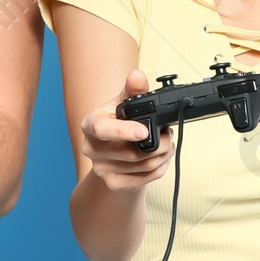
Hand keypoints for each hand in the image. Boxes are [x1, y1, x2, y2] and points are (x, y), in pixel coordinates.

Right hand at [80, 69, 174, 192]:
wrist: (110, 155)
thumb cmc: (117, 124)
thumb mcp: (122, 104)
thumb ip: (132, 91)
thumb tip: (137, 76)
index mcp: (90, 124)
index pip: (101, 129)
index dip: (123, 131)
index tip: (143, 132)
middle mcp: (91, 149)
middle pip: (131, 152)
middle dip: (159, 142)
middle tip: (169, 133)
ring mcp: (101, 169)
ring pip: (143, 165)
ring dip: (164, 154)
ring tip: (167, 143)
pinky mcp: (113, 184)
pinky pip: (146, 178)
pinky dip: (160, 167)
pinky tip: (162, 158)